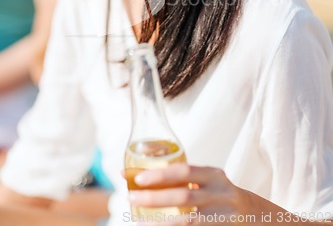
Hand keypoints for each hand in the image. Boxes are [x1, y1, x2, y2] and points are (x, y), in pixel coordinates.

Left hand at [126, 163, 256, 224]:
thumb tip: (143, 179)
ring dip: (159, 222)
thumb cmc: (221, 195)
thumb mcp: (210, 181)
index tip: (138, 178)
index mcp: (215, 175)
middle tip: (130, 198)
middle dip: (154, 198)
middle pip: (183, 197)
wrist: (257, 216)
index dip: (160, 174)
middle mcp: (221, 194)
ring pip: (186, 222)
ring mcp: (223, 217)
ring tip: (138, 221)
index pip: (185, 171)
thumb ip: (187, 180)